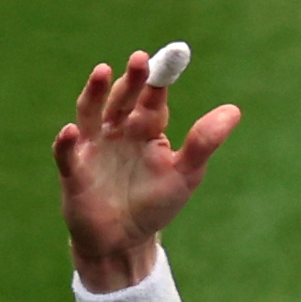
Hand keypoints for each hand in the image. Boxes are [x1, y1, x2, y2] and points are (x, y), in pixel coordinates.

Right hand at [54, 48, 239, 290]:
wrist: (124, 243)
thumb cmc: (154, 205)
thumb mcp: (185, 174)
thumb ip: (204, 142)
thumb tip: (234, 110)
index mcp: (146, 128)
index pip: (152, 97)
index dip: (160, 78)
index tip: (171, 58)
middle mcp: (118, 130)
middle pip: (123, 98)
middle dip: (131, 79)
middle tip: (140, 59)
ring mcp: (93, 148)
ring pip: (90, 113)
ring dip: (95, 93)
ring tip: (103, 72)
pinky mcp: (74, 171)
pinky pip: (66, 153)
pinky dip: (66, 141)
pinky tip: (72, 131)